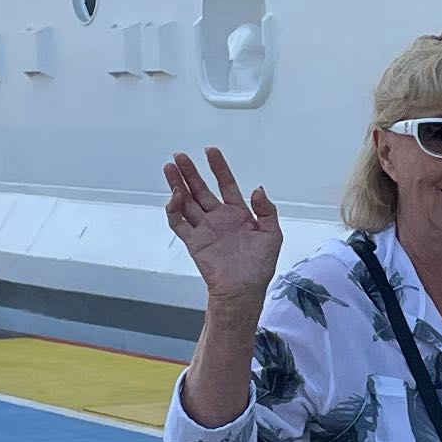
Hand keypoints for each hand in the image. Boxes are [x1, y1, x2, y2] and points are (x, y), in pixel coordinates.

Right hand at [162, 149, 281, 301]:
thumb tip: (257, 189)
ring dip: (177, 185)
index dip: (218, 167)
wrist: (244, 291)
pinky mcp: (194, 242)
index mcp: (238, 214)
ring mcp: (205, 229)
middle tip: (180, 156)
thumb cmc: (260, 266)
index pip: (226, 184)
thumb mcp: (272, 235)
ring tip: (169, 168)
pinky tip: (174, 196)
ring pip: (187, 202)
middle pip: (201, 190)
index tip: (210, 151)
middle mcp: (219, 218)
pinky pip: (179, 223)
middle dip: (190, 172)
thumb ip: (267, 210)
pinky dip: (174, 210)